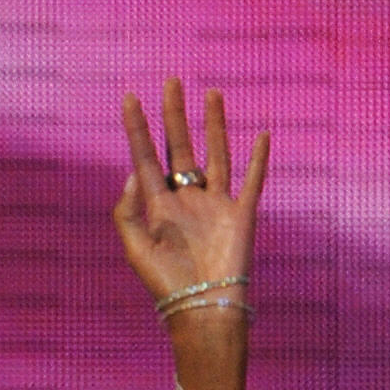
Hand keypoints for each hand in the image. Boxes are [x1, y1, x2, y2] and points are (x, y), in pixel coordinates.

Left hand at [114, 79, 267, 311]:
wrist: (203, 307)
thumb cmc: (166, 285)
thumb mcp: (136, 249)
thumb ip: (128, 212)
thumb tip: (133, 174)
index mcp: (159, 207)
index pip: (145, 158)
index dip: (137, 130)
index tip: (129, 99)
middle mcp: (187, 200)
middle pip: (180, 147)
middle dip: (174, 115)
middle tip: (171, 81)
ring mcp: (215, 204)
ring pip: (216, 154)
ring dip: (214, 124)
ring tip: (211, 93)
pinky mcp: (241, 213)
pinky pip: (252, 180)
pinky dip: (257, 158)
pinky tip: (261, 134)